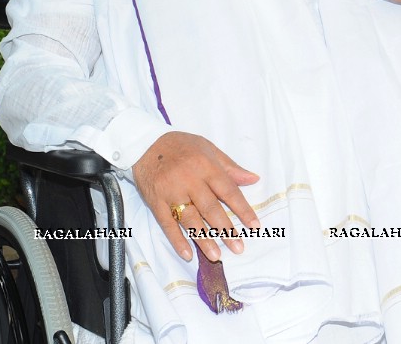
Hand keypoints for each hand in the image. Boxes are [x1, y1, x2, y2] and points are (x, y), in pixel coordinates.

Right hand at [131, 132, 259, 262]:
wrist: (145, 144)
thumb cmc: (181, 146)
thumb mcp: (208, 148)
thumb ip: (230, 167)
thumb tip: (253, 179)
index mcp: (205, 166)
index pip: (228, 191)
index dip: (242, 209)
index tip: (254, 226)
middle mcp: (189, 180)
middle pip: (210, 209)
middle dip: (225, 230)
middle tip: (238, 248)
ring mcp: (171, 192)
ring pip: (190, 219)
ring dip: (204, 239)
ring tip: (216, 256)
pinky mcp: (156, 202)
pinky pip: (167, 224)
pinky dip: (177, 240)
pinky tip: (188, 253)